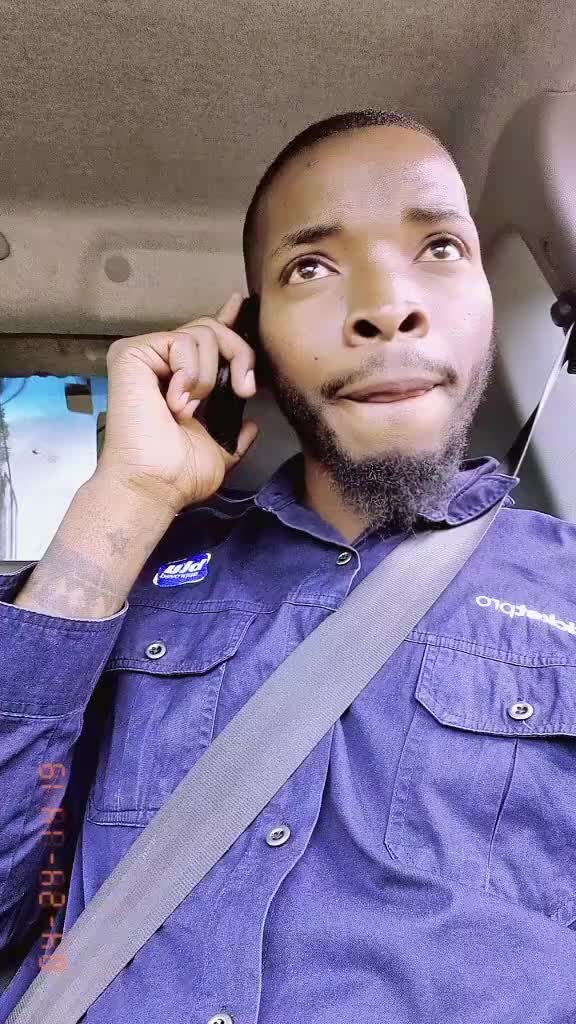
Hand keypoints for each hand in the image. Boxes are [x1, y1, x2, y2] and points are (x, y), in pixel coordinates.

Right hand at [92, 292, 258, 512]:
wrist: (156, 484)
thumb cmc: (179, 474)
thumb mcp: (220, 451)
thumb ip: (236, 433)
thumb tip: (252, 425)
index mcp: (181, 380)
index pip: (206, 340)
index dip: (226, 319)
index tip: (241, 303)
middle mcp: (162, 363)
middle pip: (212, 329)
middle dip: (238, 354)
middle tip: (244, 389)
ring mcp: (146, 356)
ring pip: (202, 332)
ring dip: (207, 376)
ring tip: (190, 408)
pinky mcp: (132, 354)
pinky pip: (181, 341)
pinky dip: (189, 374)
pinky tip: (175, 402)